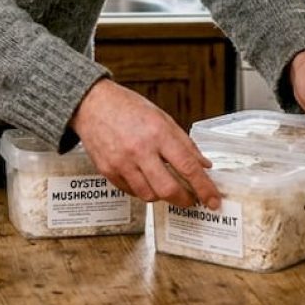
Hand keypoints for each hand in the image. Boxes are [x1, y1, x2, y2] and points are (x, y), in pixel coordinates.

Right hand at [70, 78, 220, 208]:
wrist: (92, 103)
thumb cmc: (126, 107)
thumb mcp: (161, 117)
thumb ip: (183, 142)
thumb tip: (203, 165)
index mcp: (158, 132)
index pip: (188, 167)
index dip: (204, 188)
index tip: (213, 200)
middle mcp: (140, 149)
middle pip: (168, 189)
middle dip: (185, 200)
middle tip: (191, 200)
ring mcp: (121, 162)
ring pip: (149, 195)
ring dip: (162, 196)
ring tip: (165, 186)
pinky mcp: (108, 170)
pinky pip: (130, 191)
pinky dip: (142, 190)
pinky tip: (145, 180)